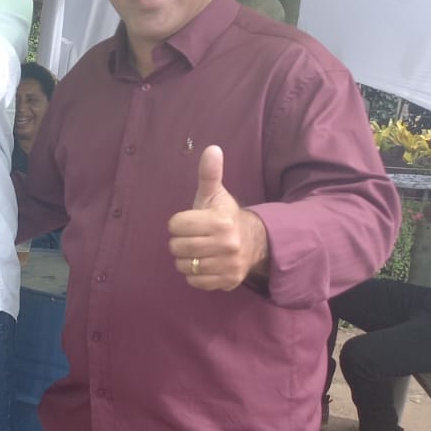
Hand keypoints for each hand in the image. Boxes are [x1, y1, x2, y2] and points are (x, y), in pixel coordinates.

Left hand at [167, 145, 268, 290]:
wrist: (255, 242)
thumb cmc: (225, 216)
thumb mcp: (215, 194)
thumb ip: (209, 174)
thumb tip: (212, 149)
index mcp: (220, 221)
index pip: (176, 225)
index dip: (178, 223)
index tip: (190, 222)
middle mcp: (226, 243)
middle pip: (177, 247)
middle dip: (180, 242)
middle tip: (193, 238)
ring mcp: (228, 264)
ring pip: (184, 266)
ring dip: (186, 259)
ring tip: (198, 251)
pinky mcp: (228, 281)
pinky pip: (194, 281)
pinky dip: (195, 275)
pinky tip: (205, 263)